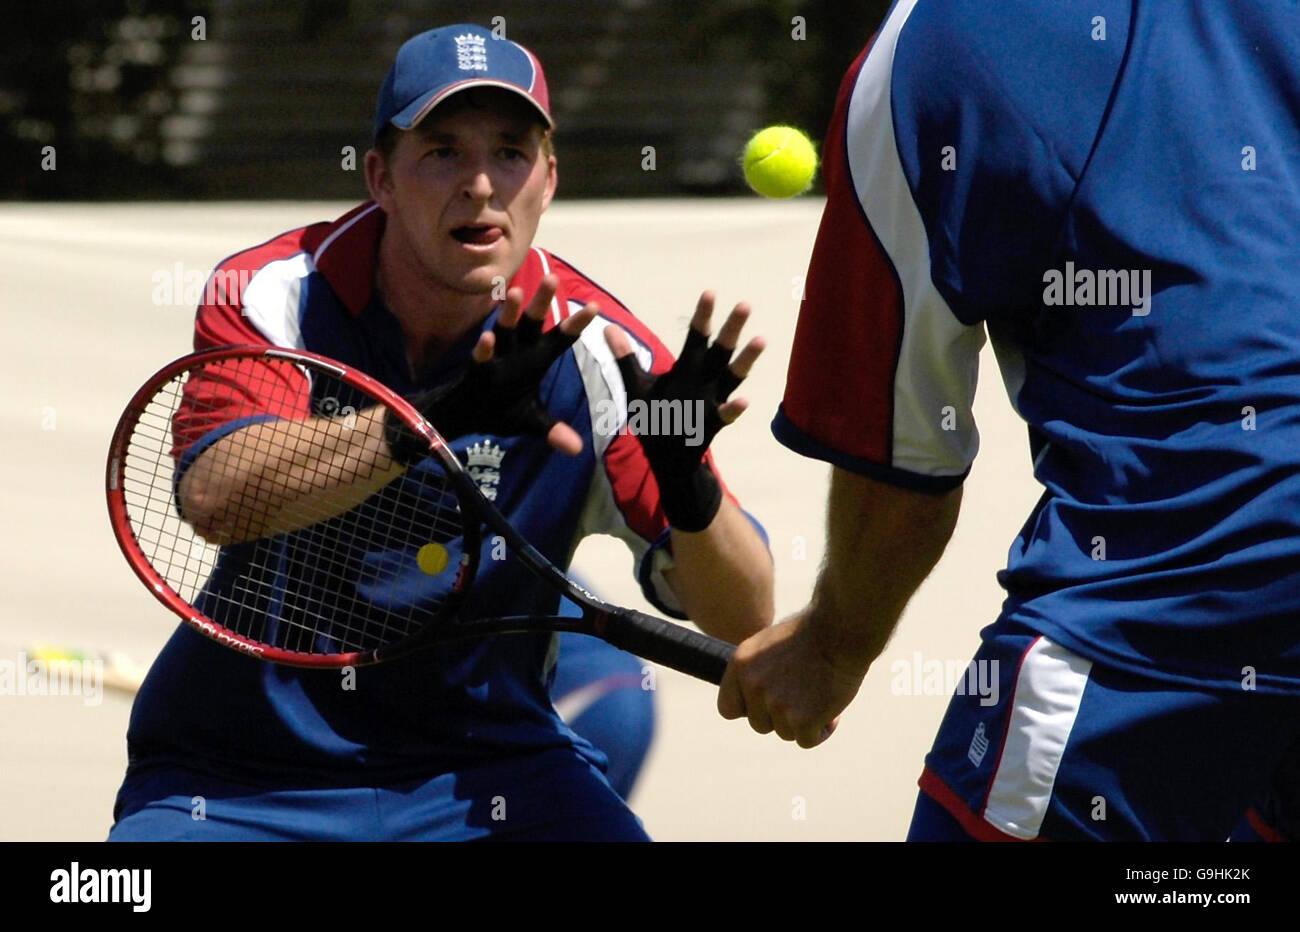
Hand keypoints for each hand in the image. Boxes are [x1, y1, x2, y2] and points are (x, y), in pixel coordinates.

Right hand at [386, 275, 597, 462]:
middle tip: (552, 279)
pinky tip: (486, 339)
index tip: (596, 307)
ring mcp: (497, 358)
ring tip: (516, 292)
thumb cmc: (501, 410)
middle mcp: (518, 352)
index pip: (560, 339)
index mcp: (535, 359)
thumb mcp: (532, 422)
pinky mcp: (477, 370)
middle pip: (532, 322)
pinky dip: (484, 349)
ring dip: (510, 313)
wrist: (468, 417)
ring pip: (505, 330)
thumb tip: (578, 449)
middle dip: (541, 302)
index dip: (576, 324)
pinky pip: (481, 357)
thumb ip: (554, 431)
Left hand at [604, 292, 763, 530]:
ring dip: (745, 360)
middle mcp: (703, 381)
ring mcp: (710, 402)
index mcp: (687, 369)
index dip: (702, 316)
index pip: (696, 338)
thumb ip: (626, 358)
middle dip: (732, 329)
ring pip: (731, 378)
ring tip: (760, 340)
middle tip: (745, 305)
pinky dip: (733, 409)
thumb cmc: (655, 418)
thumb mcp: (637, 387)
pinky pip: (725, 416)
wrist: (666, 458)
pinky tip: (744, 401)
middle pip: (720, 350)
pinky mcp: (710, 425)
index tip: (710, 292)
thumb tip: (608, 328)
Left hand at [717, 607, 869, 747]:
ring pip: (785, 733)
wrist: (842, 628)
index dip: (749, 710)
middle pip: (760, 724)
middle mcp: (753, 684)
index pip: (728, 708)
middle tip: (805, 695)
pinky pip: (807, 740)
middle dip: (781, 716)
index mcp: (741, 664)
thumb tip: (755, 701)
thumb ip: (757, 673)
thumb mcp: (771, 646)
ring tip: (821, 694)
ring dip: (804, 721)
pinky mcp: (801, 719)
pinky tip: (833, 708)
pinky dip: (822, 730)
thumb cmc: (814, 633)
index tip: (767, 705)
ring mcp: (776, 703)